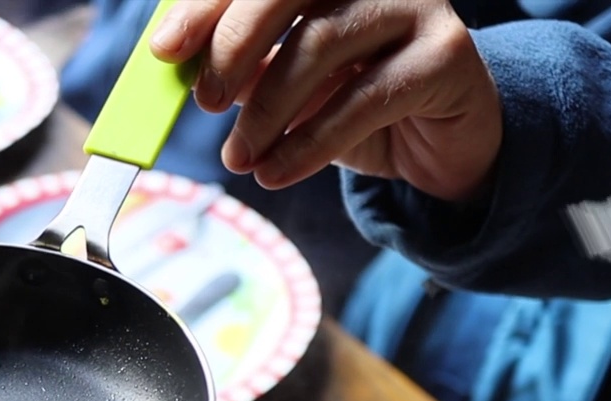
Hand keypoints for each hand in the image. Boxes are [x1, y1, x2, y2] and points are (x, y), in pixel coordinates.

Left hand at [151, 0, 503, 201]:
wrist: (441, 142)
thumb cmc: (356, 102)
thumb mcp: (288, 88)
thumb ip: (242, 71)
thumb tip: (183, 71)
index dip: (205, 8)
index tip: (164, 51)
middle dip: (234, 47)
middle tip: (205, 104)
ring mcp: (417, 7)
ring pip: (320, 45)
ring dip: (267, 111)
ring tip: (239, 158)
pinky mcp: (446, 55)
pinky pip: (363, 99)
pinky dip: (309, 143)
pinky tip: (276, 174)